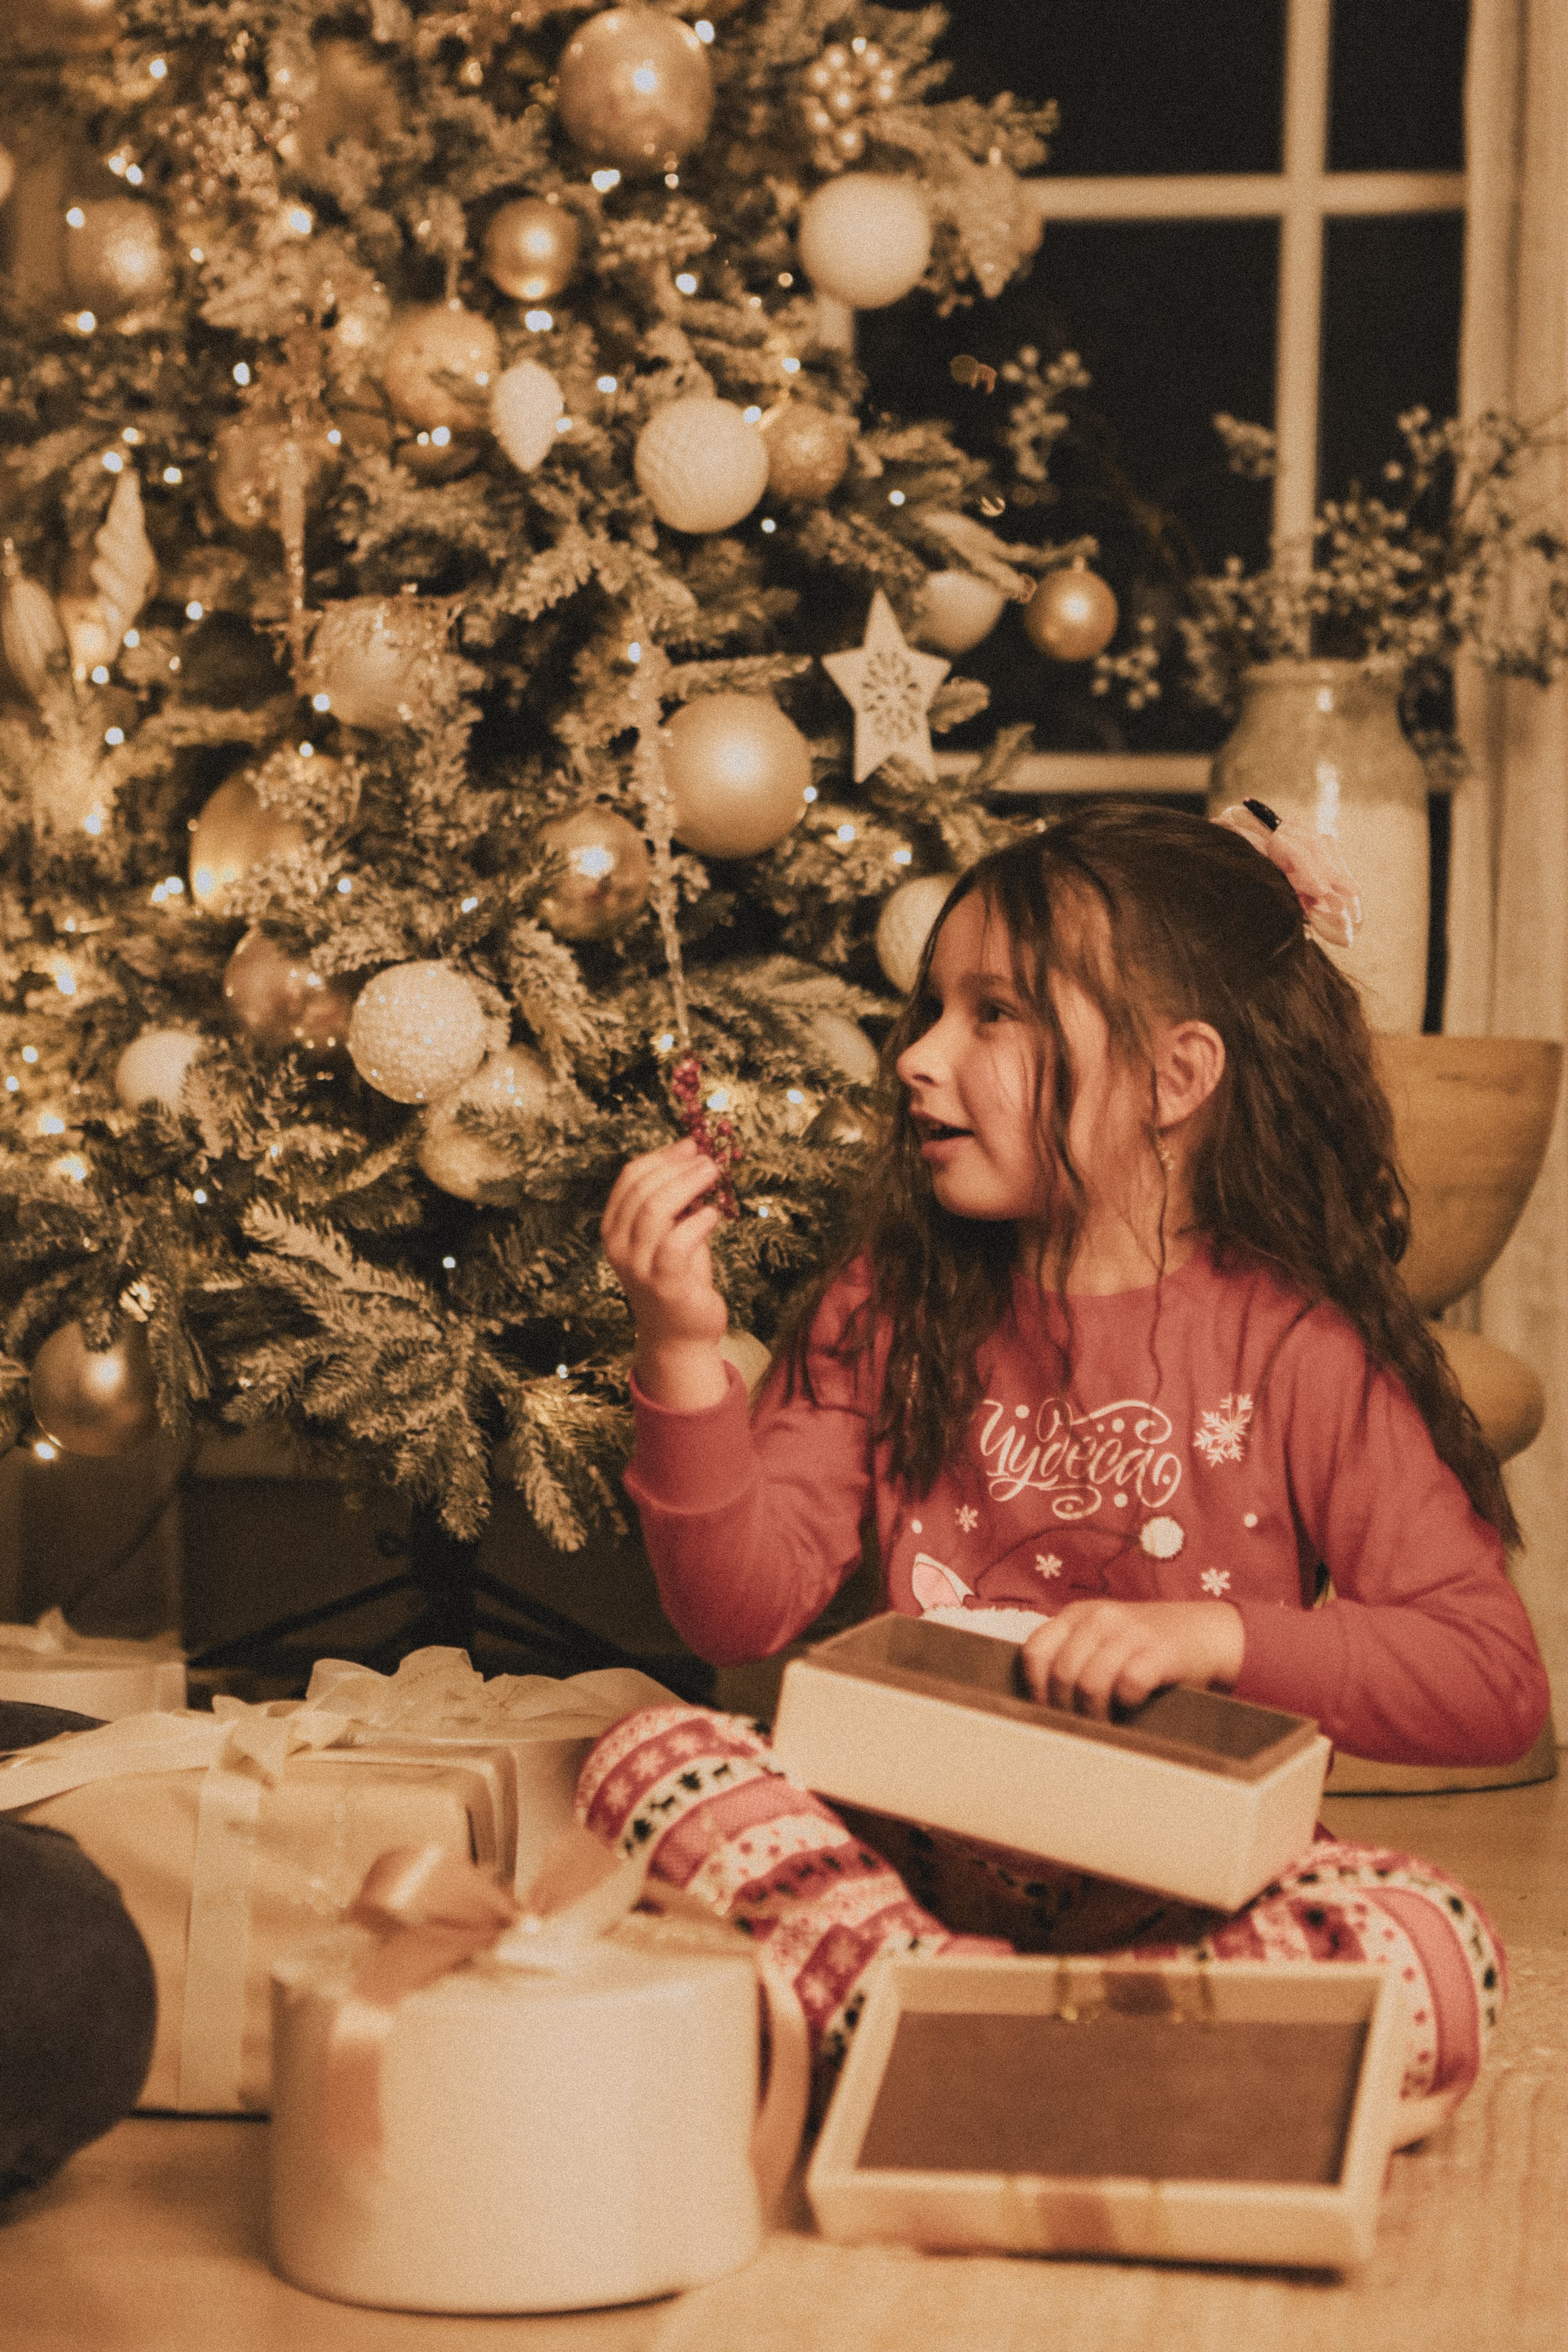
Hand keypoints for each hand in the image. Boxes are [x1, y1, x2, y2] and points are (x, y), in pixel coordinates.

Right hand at [601, 1138, 729, 1405]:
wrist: (680, 1336)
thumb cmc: (679, 1278)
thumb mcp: (670, 1234)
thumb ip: (675, 1203)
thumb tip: (695, 1157)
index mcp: (614, 1229)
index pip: (628, 1179)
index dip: (661, 1157)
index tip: (690, 1145)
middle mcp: (619, 1247)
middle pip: (642, 1190)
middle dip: (677, 1167)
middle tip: (708, 1157)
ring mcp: (638, 1267)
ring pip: (654, 1210)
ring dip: (687, 1185)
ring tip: (713, 1174)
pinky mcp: (663, 1284)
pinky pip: (676, 1242)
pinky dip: (697, 1222)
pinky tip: (714, 1215)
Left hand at [1020, 1599, 1244, 1719]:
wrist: (1208, 1632)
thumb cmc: (1146, 1647)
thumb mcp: (1102, 1639)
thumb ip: (1073, 1656)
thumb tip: (1038, 1704)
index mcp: (1078, 1614)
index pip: (1035, 1651)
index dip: (1036, 1688)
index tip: (1047, 1712)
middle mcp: (1100, 1618)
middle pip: (1062, 1674)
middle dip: (1067, 1710)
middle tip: (1080, 1727)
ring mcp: (1131, 1632)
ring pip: (1090, 1683)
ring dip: (1095, 1715)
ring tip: (1104, 1727)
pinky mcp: (1160, 1650)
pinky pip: (1128, 1684)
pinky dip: (1126, 1704)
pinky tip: (1133, 1707)